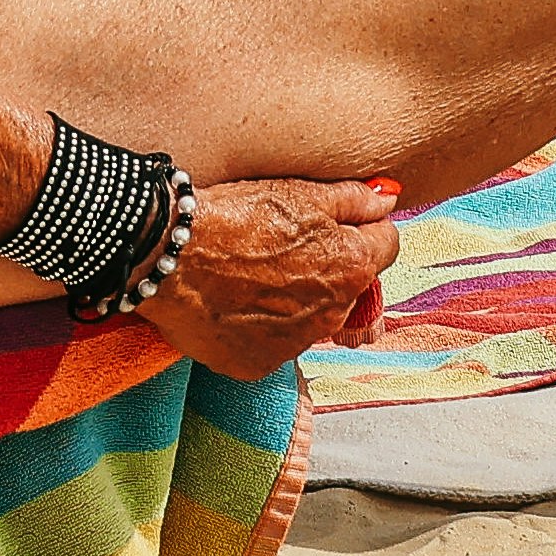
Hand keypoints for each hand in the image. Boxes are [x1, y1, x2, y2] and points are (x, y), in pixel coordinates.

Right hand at [142, 175, 403, 374]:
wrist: (168, 255)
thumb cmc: (234, 216)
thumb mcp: (298, 191)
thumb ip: (353, 198)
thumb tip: (387, 199)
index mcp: (352, 267)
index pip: (386, 245)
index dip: (361, 227)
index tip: (332, 222)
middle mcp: (333, 315)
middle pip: (349, 288)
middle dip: (328, 269)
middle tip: (283, 247)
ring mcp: (295, 346)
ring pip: (311, 319)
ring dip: (294, 300)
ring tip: (250, 275)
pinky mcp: (257, 364)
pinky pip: (271, 344)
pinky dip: (258, 326)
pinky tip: (232, 301)